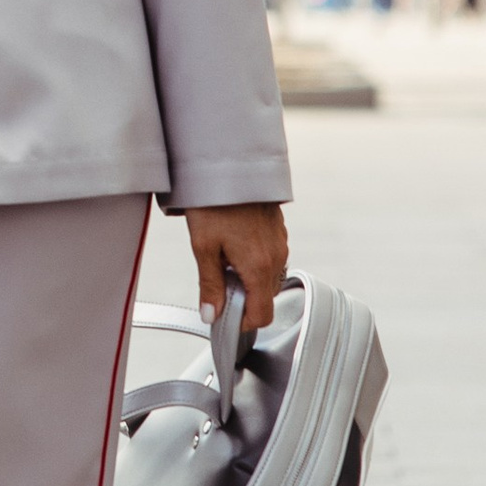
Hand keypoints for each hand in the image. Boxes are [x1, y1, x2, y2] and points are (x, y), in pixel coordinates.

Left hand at [185, 203, 288, 335]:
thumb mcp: (204, 247)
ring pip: (269, 278)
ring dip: (249, 280)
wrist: (230, 163)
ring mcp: (280, 243)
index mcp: (259, 267)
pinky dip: (255, 262)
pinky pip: (271, 258)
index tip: (224, 316)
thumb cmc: (215, 201)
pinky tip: (234, 246)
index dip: (241, 322)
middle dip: (244, 299)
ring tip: (224, 260)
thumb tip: (211, 314)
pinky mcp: (278, 231)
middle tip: (219, 283)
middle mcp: (276, 257)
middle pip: (266, 298)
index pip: (262, 315)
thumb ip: (210, 285)